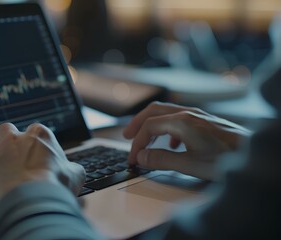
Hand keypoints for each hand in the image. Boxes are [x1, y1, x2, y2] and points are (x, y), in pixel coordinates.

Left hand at [0, 123, 84, 212]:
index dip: (32, 142)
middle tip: (8, 153)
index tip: (34, 153)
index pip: (34, 130)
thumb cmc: (56, 185)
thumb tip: (75, 171)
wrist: (35, 199)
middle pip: (4, 129)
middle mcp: (14, 140)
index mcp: (38, 136)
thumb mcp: (75, 174)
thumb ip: (73, 168)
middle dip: (4, 139)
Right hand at [123, 102, 250, 179]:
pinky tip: (171, 144)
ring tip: (144, 139)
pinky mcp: (205, 122)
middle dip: (138, 123)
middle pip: (154, 110)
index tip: (133, 158)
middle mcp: (189, 114)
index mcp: (182, 122)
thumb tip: (141, 157)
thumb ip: (162, 160)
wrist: (253, 155)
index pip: (149, 126)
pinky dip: (166, 128)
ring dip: (151, 124)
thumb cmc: (226, 160)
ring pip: (166, 113)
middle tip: (126, 136)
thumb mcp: (190, 165)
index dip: (137, 143)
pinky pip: (178, 118)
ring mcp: (198, 116)